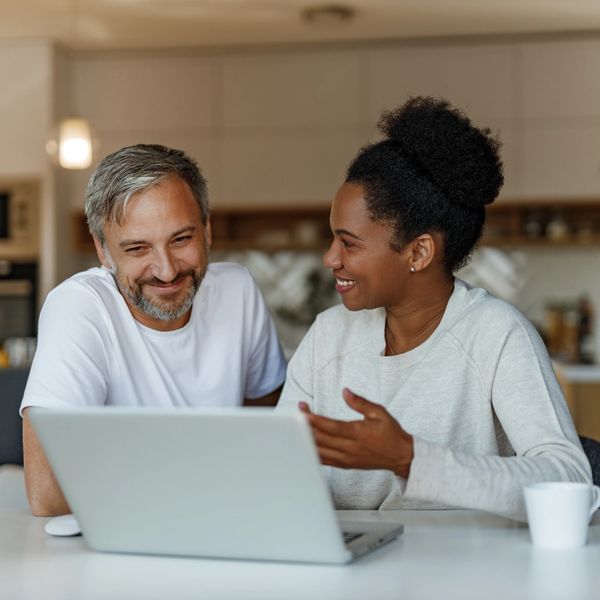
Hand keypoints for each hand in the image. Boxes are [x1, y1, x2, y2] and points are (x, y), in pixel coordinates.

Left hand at [299, 388, 413, 477]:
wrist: (400, 456)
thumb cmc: (390, 432)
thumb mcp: (379, 412)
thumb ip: (360, 402)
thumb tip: (345, 392)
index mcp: (357, 434)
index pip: (331, 427)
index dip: (314, 420)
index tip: (302, 411)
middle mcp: (350, 448)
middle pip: (321, 439)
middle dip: (306, 426)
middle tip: (295, 414)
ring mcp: (346, 459)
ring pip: (320, 451)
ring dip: (306, 439)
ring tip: (296, 427)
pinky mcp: (345, 465)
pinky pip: (324, 460)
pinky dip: (312, 452)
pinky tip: (303, 444)